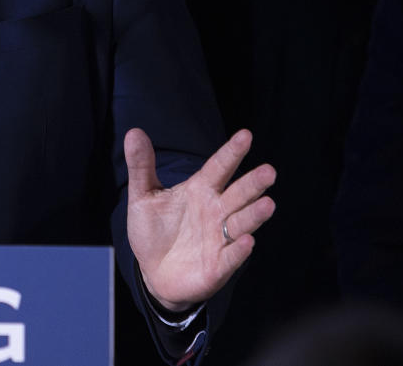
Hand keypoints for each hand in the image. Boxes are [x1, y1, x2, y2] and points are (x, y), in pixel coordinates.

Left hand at [125, 127, 275, 311]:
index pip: (219, 167)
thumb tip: (133, 132)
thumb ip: (141, 166)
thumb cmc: (153, 230)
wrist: (153, 271)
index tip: (245, 135)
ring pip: (242, 223)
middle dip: (253, 184)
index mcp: (200, 190)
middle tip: (269, 171)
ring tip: (268, 204)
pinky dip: (239, 249)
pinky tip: (247, 241)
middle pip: (238, 194)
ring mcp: (219, 238)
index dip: (231, 152)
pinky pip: (231, 256)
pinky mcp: (218, 266)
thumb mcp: (142, 196)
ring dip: (254, 214)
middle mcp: (216, 211)